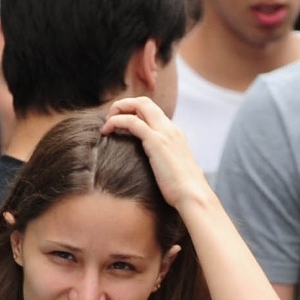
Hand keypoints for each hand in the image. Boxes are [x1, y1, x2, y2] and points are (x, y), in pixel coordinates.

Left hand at [101, 97, 213, 211]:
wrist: (194, 197)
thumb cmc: (184, 192)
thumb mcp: (177, 173)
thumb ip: (172, 167)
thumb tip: (171, 175)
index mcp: (175, 134)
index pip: (153, 112)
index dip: (134, 113)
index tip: (120, 125)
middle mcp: (171, 129)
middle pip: (145, 102)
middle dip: (124, 105)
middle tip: (110, 119)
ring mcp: (164, 133)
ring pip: (139, 105)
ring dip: (118, 109)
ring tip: (106, 124)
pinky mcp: (156, 141)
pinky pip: (131, 121)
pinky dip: (116, 121)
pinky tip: (106, 131)